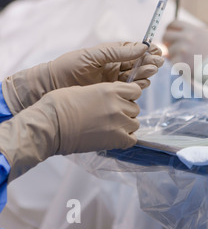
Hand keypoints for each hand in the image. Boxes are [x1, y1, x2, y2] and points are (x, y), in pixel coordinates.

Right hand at [0, 82, 141, 181]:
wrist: (50, 126)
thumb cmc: (59, 106)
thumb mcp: (83, 89)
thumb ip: (102, 92)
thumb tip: (109, 96)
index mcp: (110, 90)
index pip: (136, 90)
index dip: (130, 95)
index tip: (122, 99)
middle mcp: (118, 105)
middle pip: (135, 108)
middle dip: (126, 111)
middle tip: (112, 116)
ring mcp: (118, 122)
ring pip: (135, 123)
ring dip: (126, 125)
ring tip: (111, 128)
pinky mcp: (116, 139)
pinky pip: (132, 139)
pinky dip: (126, 139)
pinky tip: (114, 138)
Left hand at [2, 42, 163, 114]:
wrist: (51, 87)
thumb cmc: (68, 67)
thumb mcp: (93, 55)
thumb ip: (117, 52)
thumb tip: (142, 47)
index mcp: (110, 55)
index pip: (133, 51)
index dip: (146, 51)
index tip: (157, 50)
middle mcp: (114, 67)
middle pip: (138, 64)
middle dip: (149, 62)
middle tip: (158, 62)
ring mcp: (114, 81)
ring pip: (136, 76)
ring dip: (146, 73)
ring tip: (152, 70)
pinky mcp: (112, 94)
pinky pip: (129, 89)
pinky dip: (138, 86)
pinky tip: (143, 82)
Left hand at [163, 20, 207, 70]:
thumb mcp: (207, 39)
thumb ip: (190, 37)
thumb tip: (171, 40)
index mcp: (193, 30)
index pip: (173, 23)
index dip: (170, 29)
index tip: (170, 35)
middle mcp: (186, 37)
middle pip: (166, 35)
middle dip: (167, 42)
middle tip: (169, 47)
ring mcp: (182, 49)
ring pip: (169, 51)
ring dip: (176, 56)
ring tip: (189, 61)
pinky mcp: (180, 61)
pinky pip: (173, 62)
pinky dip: (179, 66)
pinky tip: (190, 67)